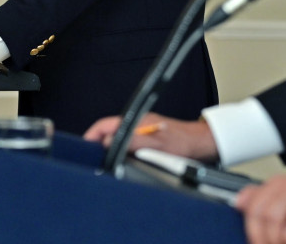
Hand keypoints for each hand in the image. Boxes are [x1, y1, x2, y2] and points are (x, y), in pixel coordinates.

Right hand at [83, 114, 219, 161]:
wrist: (203, 144)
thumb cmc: (183, 143)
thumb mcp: (156, 145)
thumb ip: (132, 142)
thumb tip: (107, 142)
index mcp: (136, 121)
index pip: (104, 125)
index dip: (91, 136)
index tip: (83, 149)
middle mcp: (137, 124)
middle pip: (108, 132)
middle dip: (97, 145)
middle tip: (91, 161)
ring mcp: (142, 132)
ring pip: (118, 140)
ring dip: (110, 151)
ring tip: (104, 165)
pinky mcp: (148, 141)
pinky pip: (128, 146)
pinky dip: (121, 154)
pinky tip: (122, 165)